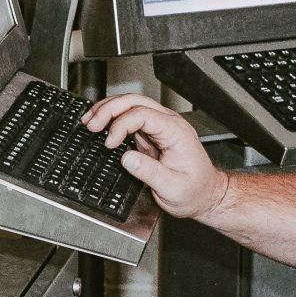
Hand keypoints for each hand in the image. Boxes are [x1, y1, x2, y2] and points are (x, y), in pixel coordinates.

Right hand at [82, 93, 232, 220]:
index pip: (143, 114)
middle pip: (135, 101)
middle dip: (109, 109)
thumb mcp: (173, 188)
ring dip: (108, 110)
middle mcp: (169, 124)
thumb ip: (150, 173)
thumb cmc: (194, 192)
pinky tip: (101, 124)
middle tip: (91, 124)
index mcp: (176, 132)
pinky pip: (130, 117)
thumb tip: (126, 158)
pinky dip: (112, 118)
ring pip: (131, 105)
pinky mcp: (152, 134)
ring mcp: (160, 127)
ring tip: (90, 121)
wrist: (205, 195)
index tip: (110, 143)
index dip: (121, 125)